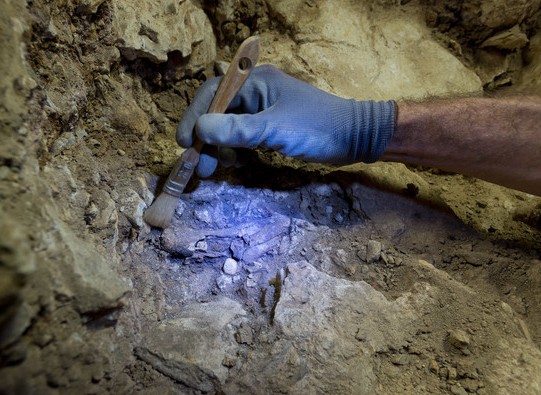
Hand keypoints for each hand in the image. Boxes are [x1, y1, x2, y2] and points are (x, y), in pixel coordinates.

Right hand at [176, 65, 395, 176]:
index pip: (212, 94)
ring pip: (229, 127)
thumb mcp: (273, 129)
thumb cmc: (317, 127)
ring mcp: (264, 109)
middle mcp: (256, 91)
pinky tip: (238, 162)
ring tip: (220, 167)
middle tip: (200, 167)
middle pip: (218, 113)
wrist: (355, 137)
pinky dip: (236, 149)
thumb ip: (236, 130)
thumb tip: (199, 130)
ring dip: (220, 147)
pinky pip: (243, 136)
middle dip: (206, 139)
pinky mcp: (271, 126)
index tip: (185, 143)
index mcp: (255, 81)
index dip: (195, 117)